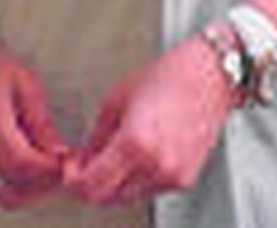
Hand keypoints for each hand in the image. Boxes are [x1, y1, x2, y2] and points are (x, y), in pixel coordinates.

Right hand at [0, 37, 70, 209]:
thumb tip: (60, 153)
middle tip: (64, 166)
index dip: (48, 169)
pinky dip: (18, 190)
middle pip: (14, 183)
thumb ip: (42, 122)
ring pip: (5, 195)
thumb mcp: (26, 84)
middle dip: (46, 182)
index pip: (20, 161)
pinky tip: (32, 172)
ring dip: (33, 192)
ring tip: (49, 171)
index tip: (68, 161)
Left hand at [64, 36, 233, 205]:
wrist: (207, 79)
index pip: (92, 185)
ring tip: (110, 157)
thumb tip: (80, 162)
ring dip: (114, 184)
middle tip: (84, 166)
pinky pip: (149, 190)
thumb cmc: (164, 79)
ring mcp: (172, 177)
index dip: (74, 181)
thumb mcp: (116, 101)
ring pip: (128, 197)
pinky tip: (135, 157)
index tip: (69, 171)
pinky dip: (136, 180)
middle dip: (91, 185)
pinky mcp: (184, 180)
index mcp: (134, 143)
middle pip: (108, 198)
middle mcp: (156, 166)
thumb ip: (95, 138)